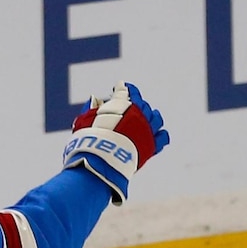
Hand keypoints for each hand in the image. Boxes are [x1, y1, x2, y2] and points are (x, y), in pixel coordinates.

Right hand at [61, 82, 169, 204]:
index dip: (122, 88)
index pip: (125, 91)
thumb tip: (94, 99)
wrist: (100, 161)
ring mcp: (147, 129)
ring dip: (151, 117)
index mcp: (123, 104)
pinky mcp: (151, 145)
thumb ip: (91, 108)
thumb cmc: (88, 140)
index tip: (120, 86)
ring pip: (156, 118)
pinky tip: (156, 135)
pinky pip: (162, 137)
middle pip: (142, 105)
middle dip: (135, 104)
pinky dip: (160, 135)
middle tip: (129, 107)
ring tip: (147, 118)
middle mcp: (139, 114)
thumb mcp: (84, 120)